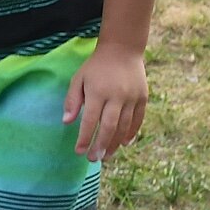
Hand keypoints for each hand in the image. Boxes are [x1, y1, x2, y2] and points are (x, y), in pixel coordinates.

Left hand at [64, 44, 147, 160]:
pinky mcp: (143, 97)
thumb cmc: (95, 67)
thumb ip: (72, 100)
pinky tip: (125, 144)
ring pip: (124, 125)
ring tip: (107, 156)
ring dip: (115, 143)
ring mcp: (131, 97)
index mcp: (98, 92)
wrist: (122, 50)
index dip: (85, 138)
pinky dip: (132, 132)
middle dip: (100, 145)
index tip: (79, 151)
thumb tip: (67, 122)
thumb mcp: (79, 79)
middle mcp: (116, 96)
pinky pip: (138, 118)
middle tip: (94, 159)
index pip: (90, 121)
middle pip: (109, 126)